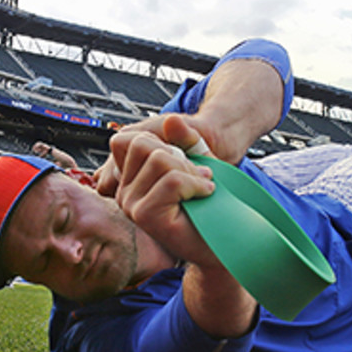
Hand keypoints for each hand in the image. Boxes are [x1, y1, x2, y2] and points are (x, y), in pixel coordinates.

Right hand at [106, 123, 220, 268]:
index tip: (180, 160)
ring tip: (200, 187)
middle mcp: (124, 189)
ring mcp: (130, 203)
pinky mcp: (145, 215)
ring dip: (190, 172)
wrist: (228, 230)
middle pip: (143, 144)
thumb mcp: (198, 156)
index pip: (125, 140)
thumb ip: (185, 136)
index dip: (157, 141)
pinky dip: (195, 184)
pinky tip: (204, 195)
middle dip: (178, 155)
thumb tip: (172, 120)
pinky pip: (172, 181)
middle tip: (196, 175)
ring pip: (159, 160)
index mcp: (129, 176)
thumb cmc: (209, 195)